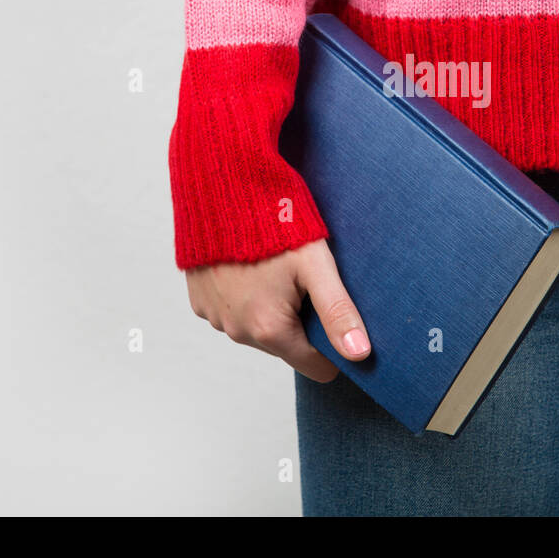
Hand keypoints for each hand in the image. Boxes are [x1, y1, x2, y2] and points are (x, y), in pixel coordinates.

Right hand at [186, 239, 370, 382]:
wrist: (219, 190)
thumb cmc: (272, 223)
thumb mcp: (316, 265)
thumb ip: (338, 311)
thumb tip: (359, 355)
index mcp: (270, 330)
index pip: (316, 367)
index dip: (332, 346)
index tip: (336, 315)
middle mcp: (238, 332)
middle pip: (287, 346)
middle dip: (301, 321)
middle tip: (305, 280)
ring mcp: (215, 318)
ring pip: (258, 330)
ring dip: (271, 309)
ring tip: (277, 269)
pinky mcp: (199, 302)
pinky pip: (232, 313)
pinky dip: (245, 297)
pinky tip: (251, 266)